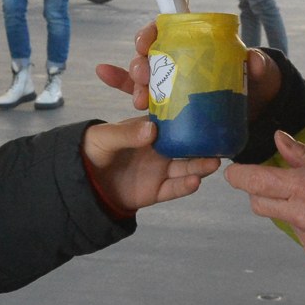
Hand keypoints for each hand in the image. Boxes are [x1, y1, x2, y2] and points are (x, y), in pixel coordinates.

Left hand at [81, 117, 218, 208]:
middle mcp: (160, 148)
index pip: (173, 121)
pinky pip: (174, 188)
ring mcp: (160, 170)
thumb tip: (152, 130)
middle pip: (187, 146)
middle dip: (204, 145)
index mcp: (150, 130)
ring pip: (186, 168)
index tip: (207, 114)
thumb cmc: (93, 149)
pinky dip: (185, 186)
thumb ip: (127, 134)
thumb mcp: (105, 137)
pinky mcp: (157, 190)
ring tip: (214, 163)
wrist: (85, 181)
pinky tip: (196, 182)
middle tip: (219, 143)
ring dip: (201, 166)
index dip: (190, 118)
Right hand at [95, 21, 282, 118]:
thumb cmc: (254, 83)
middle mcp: (177, 60)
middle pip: (149, 56)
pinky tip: (102, 73)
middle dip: (140, 64)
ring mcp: (170, 83)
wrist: (255, 111)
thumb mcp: (260, 73)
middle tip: (144, 77)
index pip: (167, 32)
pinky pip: (140, 94)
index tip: (146, 42)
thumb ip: (258, 66)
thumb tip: (253, 60)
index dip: (151, 33)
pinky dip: (119, 85)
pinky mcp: (167, 106)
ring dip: (133, 85)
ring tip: (138, 99)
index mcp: (195, 45)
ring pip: (142, 78)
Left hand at [223, 132, 304, 268]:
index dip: (239, 176)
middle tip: (282, 184)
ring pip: (283, 222)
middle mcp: (302, 216)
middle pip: (259, 204)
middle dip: (262, 193)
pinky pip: (303, 240)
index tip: (234, 172)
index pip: (254, 182)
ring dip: (292, 211)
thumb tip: (280, 139)